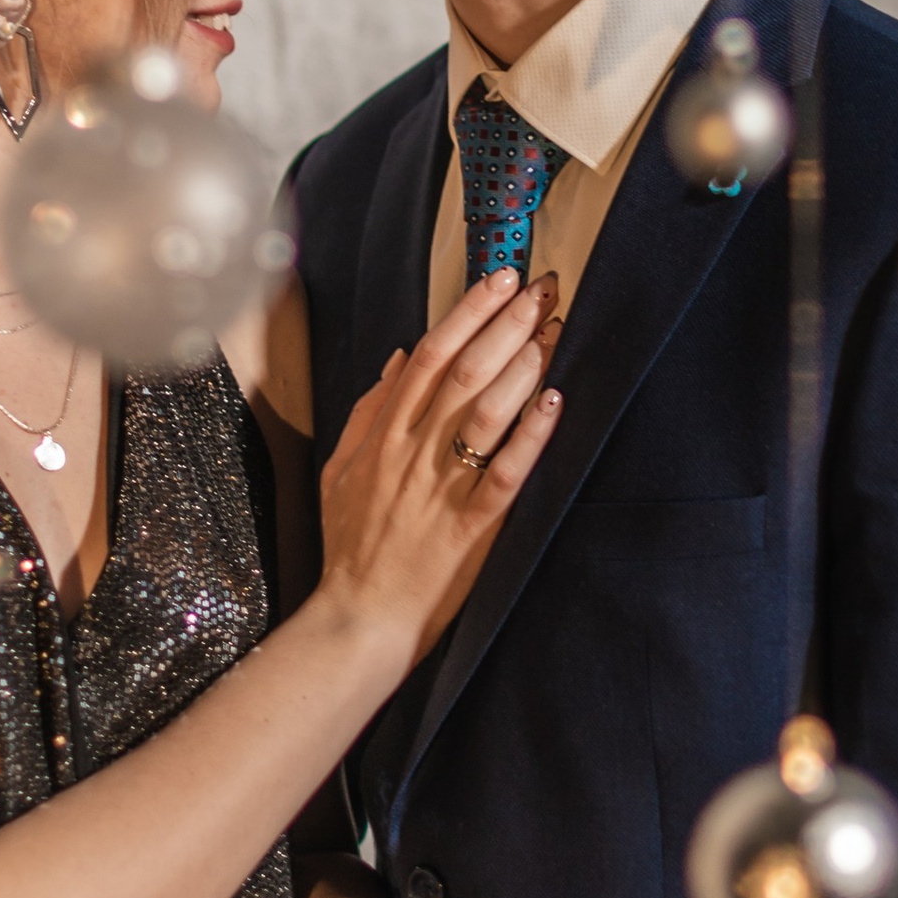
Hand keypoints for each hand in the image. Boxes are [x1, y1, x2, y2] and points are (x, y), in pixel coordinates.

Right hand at [313, 271, 560, 674]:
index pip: (430, 357)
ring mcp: (441, 490)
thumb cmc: (352, 546)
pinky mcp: (470, 528)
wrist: (358, 617)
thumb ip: (368, 413)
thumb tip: (399, 361)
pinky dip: (531, 436)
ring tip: (552, 330)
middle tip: (541, 289)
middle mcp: (412, 454)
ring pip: (485, 413)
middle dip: (505, 323)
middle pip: (463, 372)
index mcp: (384, 436)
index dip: (467, 313)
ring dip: (523, 366)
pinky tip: (555, 402)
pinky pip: (506, 474)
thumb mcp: (342, 470)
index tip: (498, 279)